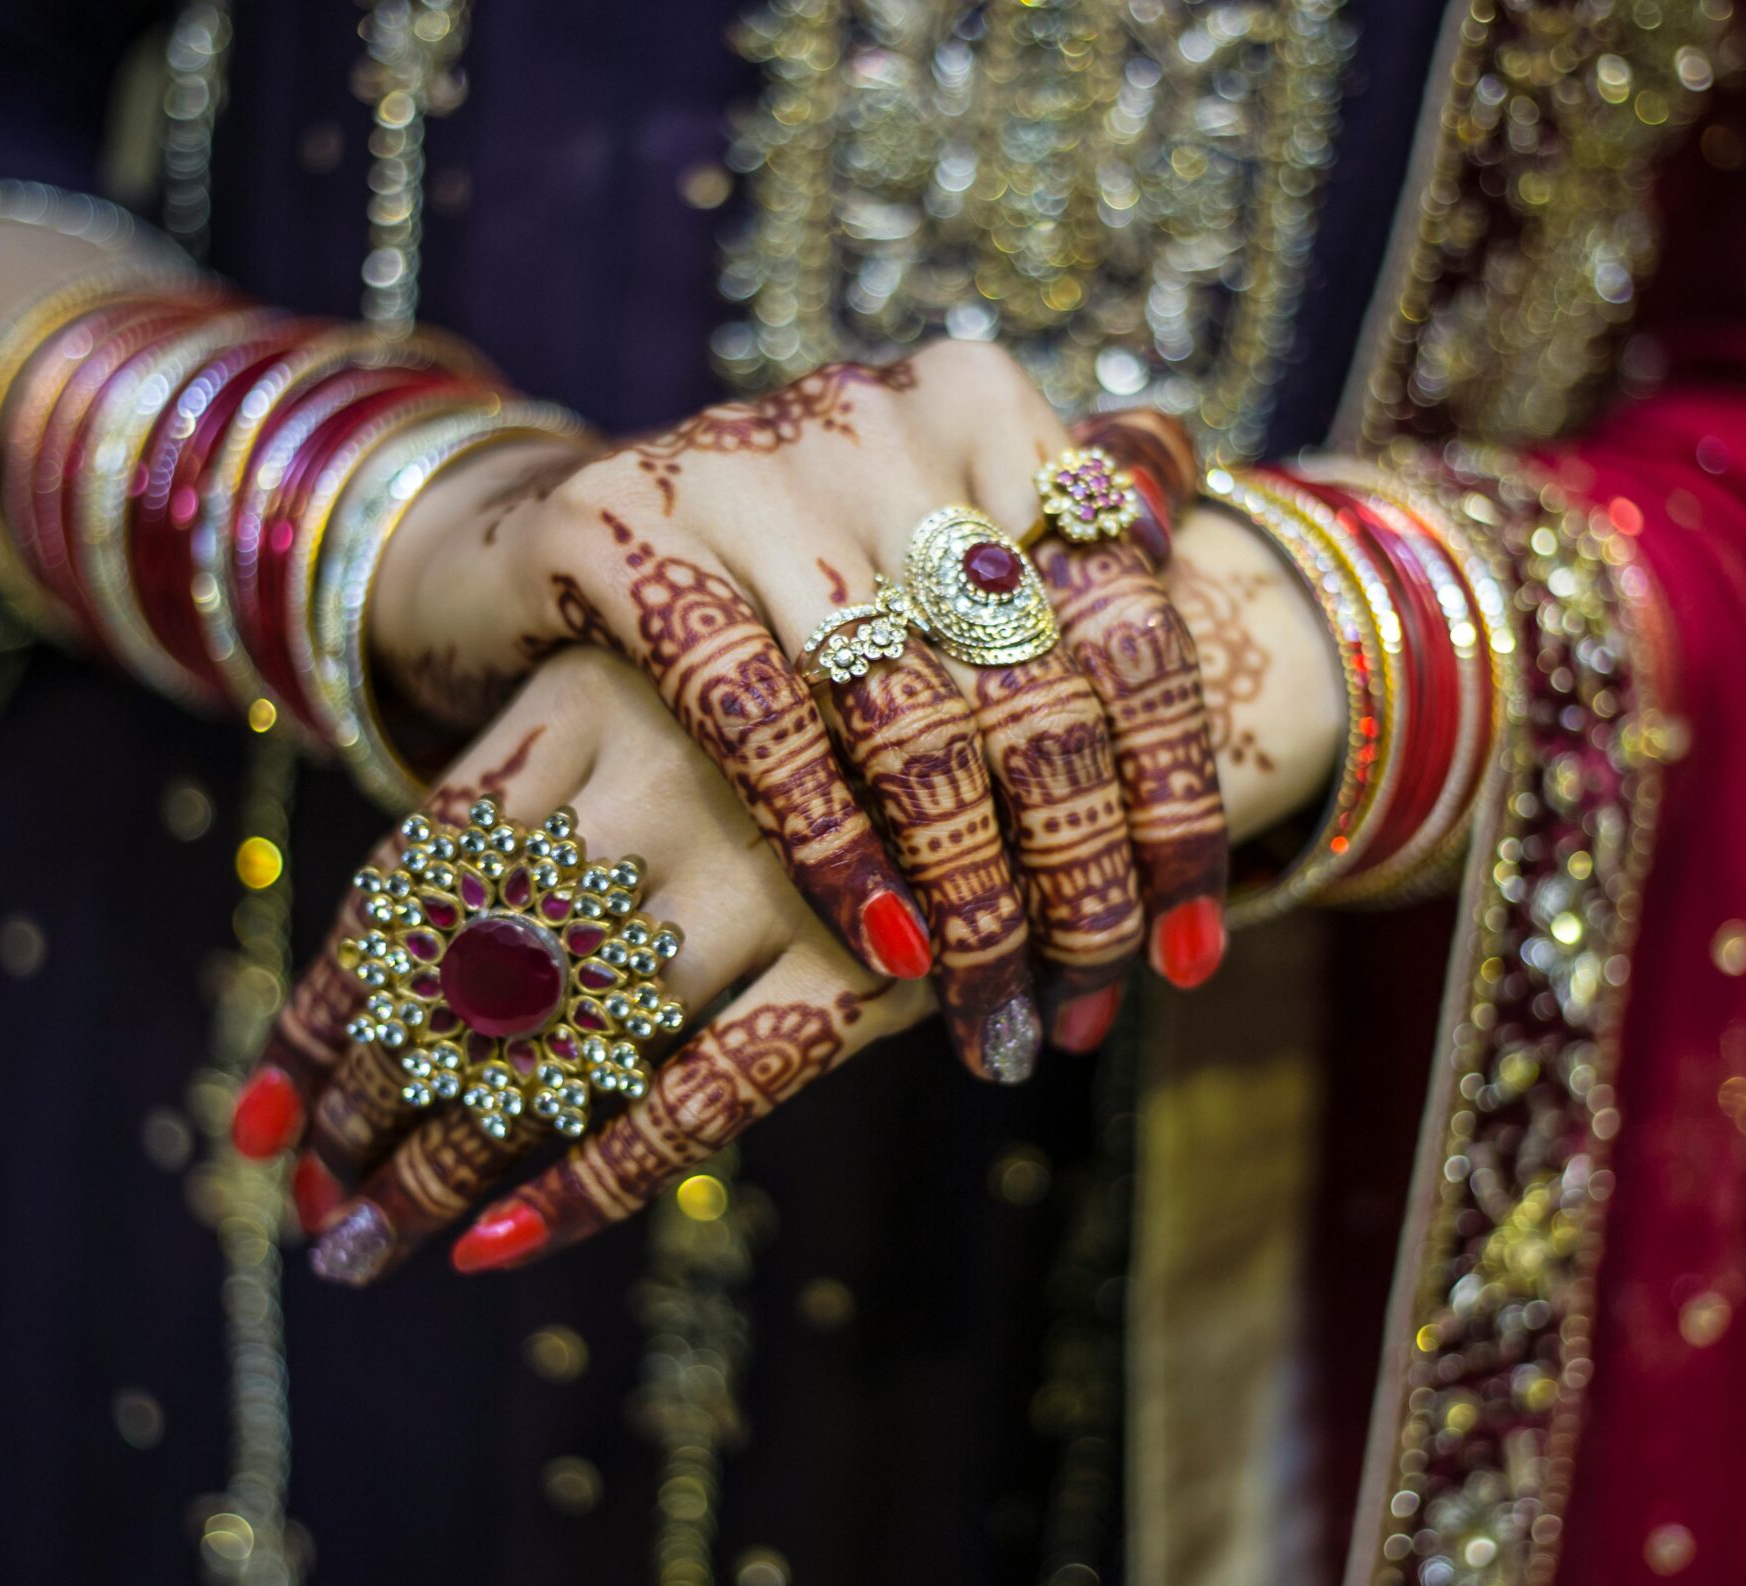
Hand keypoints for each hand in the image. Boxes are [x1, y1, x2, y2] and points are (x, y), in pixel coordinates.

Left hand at [237, 646, 930, 1282]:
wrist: (1042, 680)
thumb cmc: (820, 698)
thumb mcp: (667, 692)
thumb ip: (552, 797)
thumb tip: (384, 977)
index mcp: (592, 699)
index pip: (412, 882)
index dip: (330, 1013)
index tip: (268, 1120)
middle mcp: (665, 780)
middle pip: (467, 980)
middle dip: (372, 1113)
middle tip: (313, 1211)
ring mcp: (765, 876)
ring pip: (561, 1048)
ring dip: (446, 1162)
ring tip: (366, 1247)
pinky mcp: (859, 968)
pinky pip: (700, 1100)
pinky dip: (593, 1180)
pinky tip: (502, 1244)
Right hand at [366, 342, 1230, 1081]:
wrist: (550, 524)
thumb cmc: (780, 572)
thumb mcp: (929, 549)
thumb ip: (1061, 579)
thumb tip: (1195, 661)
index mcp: (991, 409)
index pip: (1133, 628)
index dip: (1173, 805)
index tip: (1190, 949)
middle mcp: (885, 418)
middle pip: (1034, 691)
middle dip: (1075, 879)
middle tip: (1080, 1005)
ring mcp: (754, 464)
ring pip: (913, 722)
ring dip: (969, 897)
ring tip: (989, 1017)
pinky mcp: (628, 527)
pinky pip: (761, 723)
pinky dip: (835, 847)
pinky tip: (884, 947)